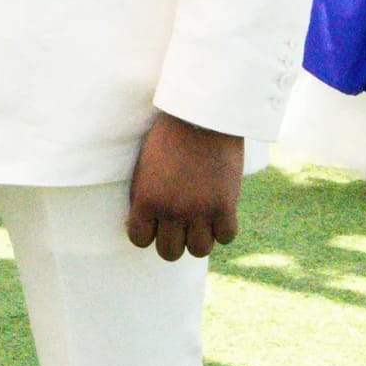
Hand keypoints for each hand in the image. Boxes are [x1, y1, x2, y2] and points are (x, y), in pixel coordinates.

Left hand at [127, 112, 243, 261]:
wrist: (204, 114)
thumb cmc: (171, 135)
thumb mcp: (145, 165)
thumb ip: (145, 196)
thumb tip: (142, 223)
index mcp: (146, 200)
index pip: (140, 240)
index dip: (148, 233)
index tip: (156, 223)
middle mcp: (172, 210)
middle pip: (169, 252)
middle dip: (173, 240)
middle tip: (180, 225)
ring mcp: (200, 210)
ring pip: (199, 250)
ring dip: (200, 238)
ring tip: (202, 221)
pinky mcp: (226, 205)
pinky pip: (226, 237)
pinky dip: (223, 229)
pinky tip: (220, 214)